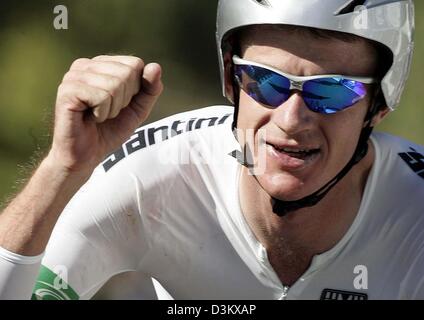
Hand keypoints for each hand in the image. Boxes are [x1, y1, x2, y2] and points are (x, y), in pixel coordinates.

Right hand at [49, 55, 162, 172]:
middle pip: (127, 73)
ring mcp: (73, 76)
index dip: (135, 90)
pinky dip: (102, 113)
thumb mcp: (138, 109)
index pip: (135, 64)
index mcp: (100, 64)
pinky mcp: (67, 91)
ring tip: (98, 116)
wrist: (86, 157)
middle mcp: (84, 65)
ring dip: (113, 109)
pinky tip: (90, 118)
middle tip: (107, 112)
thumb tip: (155, 66)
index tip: (119, 104)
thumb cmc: (109, 131)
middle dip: (124, 100)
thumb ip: (150, 89)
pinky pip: (102, 96)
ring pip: (115, 84)